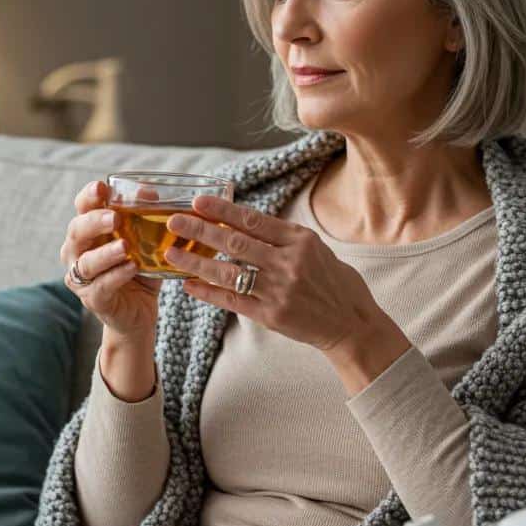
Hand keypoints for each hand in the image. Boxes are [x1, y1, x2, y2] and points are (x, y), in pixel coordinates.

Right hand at [59, 179, 161, 338]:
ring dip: (106, 253)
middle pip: (76, 231)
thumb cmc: (138, 270)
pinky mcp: (93, 299)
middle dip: (95, 222)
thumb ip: (146, 219)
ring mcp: (81, 278)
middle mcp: (77, 252)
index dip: (89, 196)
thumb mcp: (145, 242)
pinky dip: (117, 275)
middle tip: (116, 218)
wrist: (138, 312)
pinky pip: (102, 286)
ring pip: (86, 262)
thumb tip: (153, 195)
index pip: (82, 208)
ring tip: (125, 246)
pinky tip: (132, 268)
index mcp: (88, 231)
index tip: (102, 187)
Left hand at [164, 194, 387, 352]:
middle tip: (174, 221)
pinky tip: (188, 286)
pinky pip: (232, 301)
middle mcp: (289, 262)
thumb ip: (284, 238)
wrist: (352, 324)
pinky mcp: (272, 315)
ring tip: (172, 253)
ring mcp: (279, 290)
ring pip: (228, 272)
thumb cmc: (335, 283)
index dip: (223, 209)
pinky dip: (208, 293)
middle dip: (200, 230)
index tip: (198, 202)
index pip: (254, 220)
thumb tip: (247, 222)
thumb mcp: (317, 249)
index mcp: (300, 240)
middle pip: (235, 241)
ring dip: (196, 262)